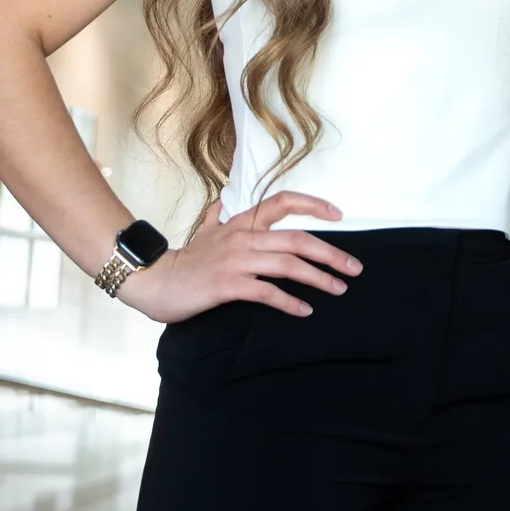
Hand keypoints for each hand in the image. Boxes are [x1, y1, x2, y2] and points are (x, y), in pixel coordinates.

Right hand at [117, 191, 362, 323]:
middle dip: (331, 254)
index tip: (339, 214)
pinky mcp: (228, 285)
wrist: (154, 281)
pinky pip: (267, 292)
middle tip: (354, 268)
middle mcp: (243, 237)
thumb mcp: (204, 231)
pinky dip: (289, 302)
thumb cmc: (185, 261)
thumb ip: (218, 215)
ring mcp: (236, 261)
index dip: (314, 205)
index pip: (282, 202)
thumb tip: (223, 200)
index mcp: (241, 222)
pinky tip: (305, 310)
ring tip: (338, 289)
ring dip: (319, 279)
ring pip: (288, 265)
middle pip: (297, 239)